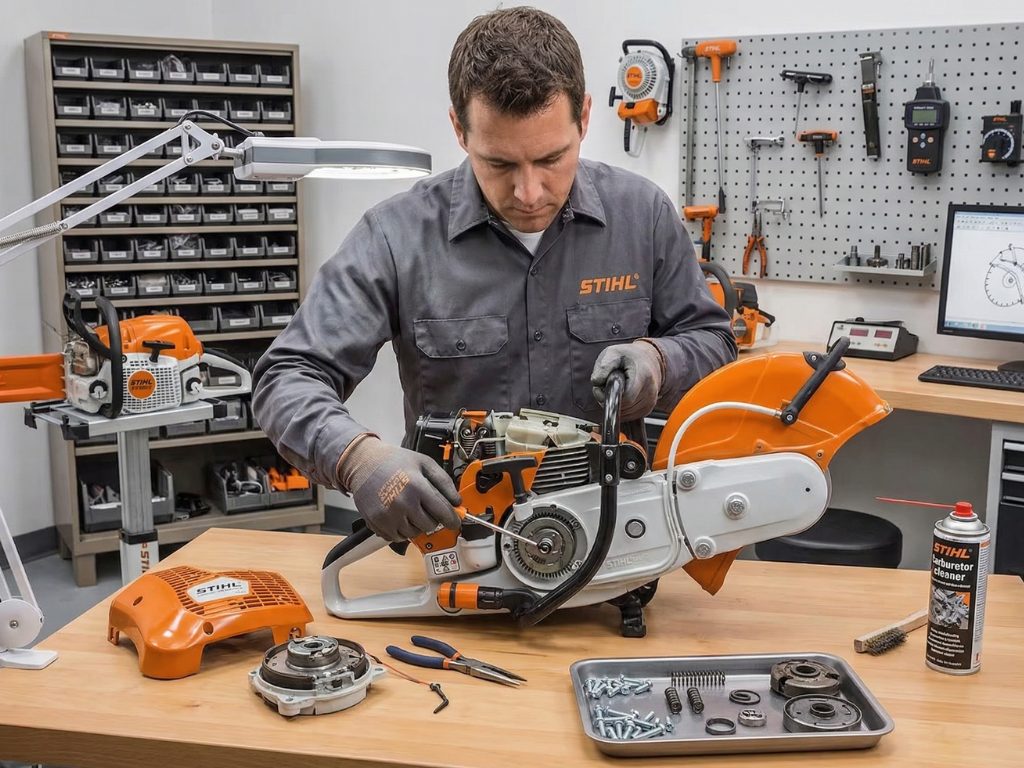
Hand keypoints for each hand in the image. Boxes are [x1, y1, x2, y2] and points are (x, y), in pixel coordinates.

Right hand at [339, 436, 461, 540]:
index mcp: (417, 487)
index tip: (454, 522)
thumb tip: (456, 501)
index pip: (443, 513)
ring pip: (414, 533)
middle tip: (426, 508)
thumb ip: (444, 481)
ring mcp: (388, 516)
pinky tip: (398, 514)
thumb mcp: (424, 462)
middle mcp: (403, 504)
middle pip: (430, 526)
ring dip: (416, 525)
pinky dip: (400, 530)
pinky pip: (396, 537)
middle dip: (432, 518)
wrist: (363, 463)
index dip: (452, 519)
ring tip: (409, 508)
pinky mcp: (376, 523)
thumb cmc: (394, 461)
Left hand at [590, 341, 663, 420]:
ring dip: (614, 404)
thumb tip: (596, 382)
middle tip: (608, 385)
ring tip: (616, 388)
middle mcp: (649, 391)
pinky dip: (620, 407)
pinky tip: (622, 395)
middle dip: (610, 399)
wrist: (650, 361)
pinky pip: (628, 416)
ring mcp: (650, 402)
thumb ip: (603, 366)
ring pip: (624, 413)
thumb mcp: (614, 353)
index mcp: (642, 376)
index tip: (606, 386)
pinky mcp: (647, 410)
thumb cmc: (630, 357)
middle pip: (623, 406)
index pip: (626, 397)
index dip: (611, 395)